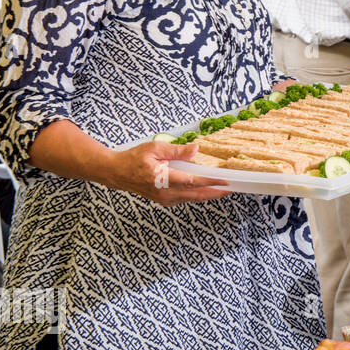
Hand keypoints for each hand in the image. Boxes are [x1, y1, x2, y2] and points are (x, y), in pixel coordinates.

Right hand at [105, 141, 229, 206]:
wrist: (117, 172)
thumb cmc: (134, 158)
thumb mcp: (155, 149)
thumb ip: (177, 151)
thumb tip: (196, 149)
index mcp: (162, 179)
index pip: (192, 181)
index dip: (210, 182)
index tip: (225, 181)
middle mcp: (165, 193)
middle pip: (196, 194)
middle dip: (215, 192)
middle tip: (232, 189)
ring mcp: (164, 199)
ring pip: (192, 198)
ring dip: (208, 194)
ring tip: (223, 190)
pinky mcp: (164, 200)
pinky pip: (185, 199)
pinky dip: (197, 195)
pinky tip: (206, 190)